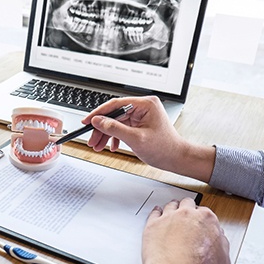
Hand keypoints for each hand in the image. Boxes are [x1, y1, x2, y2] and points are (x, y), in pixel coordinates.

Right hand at [83, 96, 215, 182]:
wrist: (176, 159)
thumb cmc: (164, 149)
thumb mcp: (135, 139)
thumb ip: (114, 128)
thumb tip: (98, 121)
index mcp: (145, 104)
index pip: (116, 104)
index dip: (99, 113)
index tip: (87, 121)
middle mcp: (143, 107)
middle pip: (114, 114)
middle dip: (101, 128)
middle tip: (92, 140)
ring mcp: (142, 115)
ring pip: (116, 122)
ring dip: (106, 134)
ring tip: (98, 146)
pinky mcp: (140, 123)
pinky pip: (122, 127)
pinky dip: (115, 137)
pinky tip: (111, 146)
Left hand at [140, 198, 230, 263]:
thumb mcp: (223, 258)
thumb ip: (221, 243)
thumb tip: (219, 240)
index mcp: (206, 219)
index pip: (204, 212)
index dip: (201, 218)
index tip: (199, 223)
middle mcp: (187, 214)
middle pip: (187, 204)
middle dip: (187, 209)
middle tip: (186, 216)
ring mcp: (168, 218)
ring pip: (170, 206)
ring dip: (172, 209)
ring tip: (171, 212)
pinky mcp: (153, 224)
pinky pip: (154, 213)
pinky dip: (156, 213)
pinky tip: (157, 214)